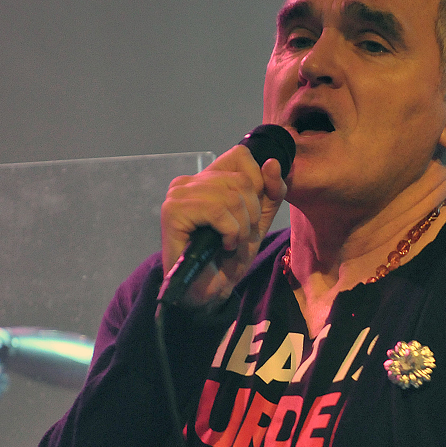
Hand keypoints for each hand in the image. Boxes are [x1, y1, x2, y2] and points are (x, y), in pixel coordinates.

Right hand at [160, 144, 287, 308]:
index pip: (241, 156)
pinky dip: (229, 232)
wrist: (208, 290)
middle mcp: (189, 181)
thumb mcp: (260, 219)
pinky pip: (218, 211)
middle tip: (239, 235)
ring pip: (231, 196)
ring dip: (241, 227)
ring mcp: (178, 194)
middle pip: (242, 180)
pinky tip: (222, 245)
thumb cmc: (229, 255)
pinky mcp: (173, 211)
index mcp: (208, 178)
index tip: (253, 213)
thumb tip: (272, 162)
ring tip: (231, 242)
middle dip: (252, 214)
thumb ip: (270, 191)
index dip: (257, 183)